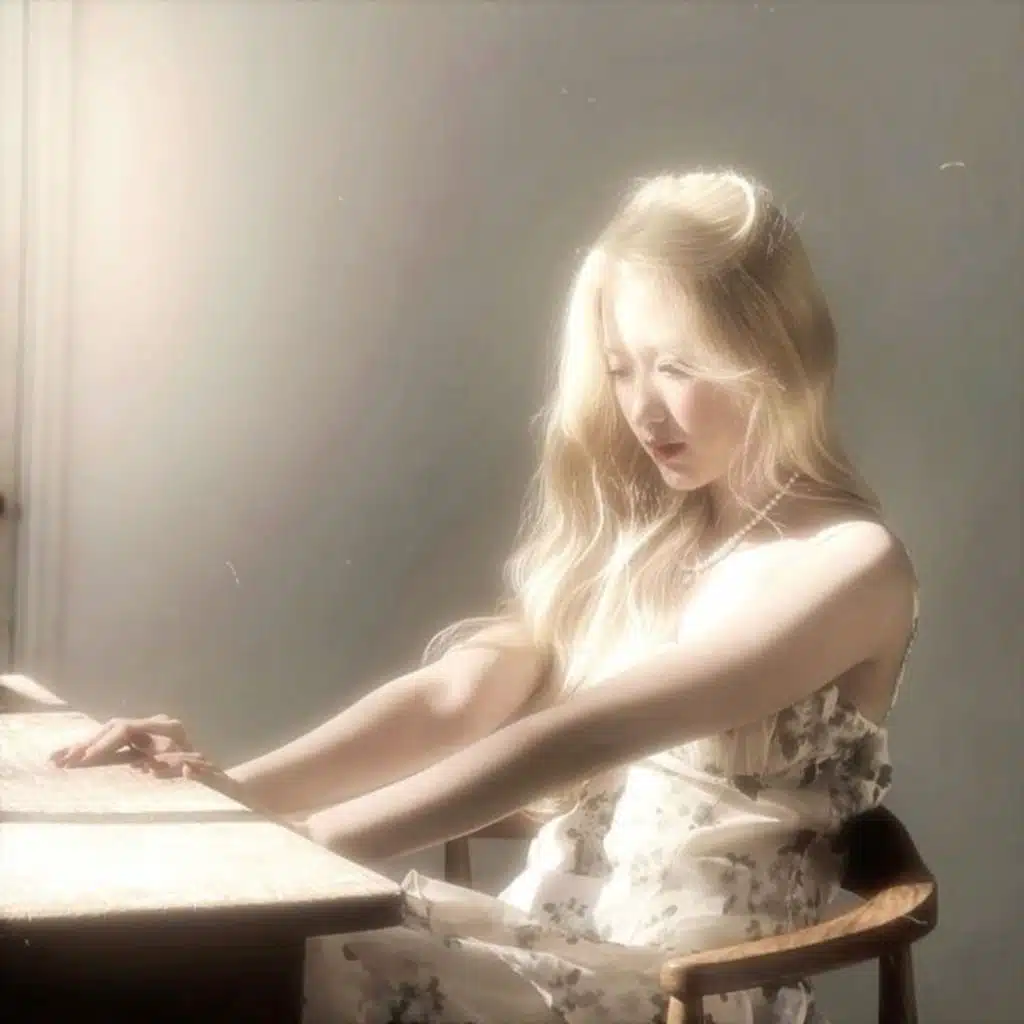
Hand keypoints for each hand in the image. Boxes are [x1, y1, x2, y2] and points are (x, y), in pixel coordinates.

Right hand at [49, 713, 205, 770]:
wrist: (214, 771)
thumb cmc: (208, 774)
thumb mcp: (204, 772)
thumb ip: (197, 771)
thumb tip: (183, 769)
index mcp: (168, 727)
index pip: (127, 729)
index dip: (105, 742)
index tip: (85, 758)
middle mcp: (156, 724)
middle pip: (115, 728)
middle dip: (89, 744)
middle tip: (64, 761)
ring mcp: (148, 730)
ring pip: (110, 733)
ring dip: (85, 746)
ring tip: (58, 759)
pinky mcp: (141, 740)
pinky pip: (113, 742)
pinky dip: (93, 749)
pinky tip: (70, 757)